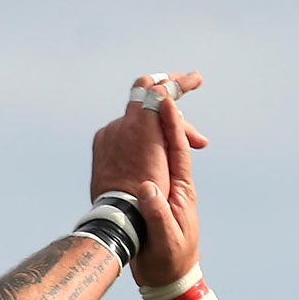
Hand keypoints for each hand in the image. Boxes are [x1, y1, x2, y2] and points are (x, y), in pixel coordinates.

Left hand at [91, 72, 207, 205]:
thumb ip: (169, 127)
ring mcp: (109, 133)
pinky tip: (152, 155)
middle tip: (193, 131)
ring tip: (175, 151)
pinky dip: (139, 135)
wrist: (117, 220)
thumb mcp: (170, 162)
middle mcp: (122, 125)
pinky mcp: (101, 143)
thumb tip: (167, 100)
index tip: (197, 79)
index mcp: (142, 127)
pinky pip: (124, 130)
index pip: (159, 90)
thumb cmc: (150, 198)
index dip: (181, 82)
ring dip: (157, 126)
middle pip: (146, 95)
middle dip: (170, 102)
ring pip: (137, 118)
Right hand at [130, 94, 202, 288]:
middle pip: (171, 145)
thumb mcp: (164, 240)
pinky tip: (129, 140)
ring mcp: (164, 192)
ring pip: (159, 154)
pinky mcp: (153, 199)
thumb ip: (157, 214)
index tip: (166, 100)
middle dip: (165, 117)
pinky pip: (148, 166)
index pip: (178, 151)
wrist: (170, 282)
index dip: (172, 125)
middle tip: (157, 88)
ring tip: (143, 105)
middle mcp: (174, 187)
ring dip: (152, 129)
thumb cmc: (169, 264)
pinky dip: (141, 149)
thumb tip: (148, 188)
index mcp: (181, 192)